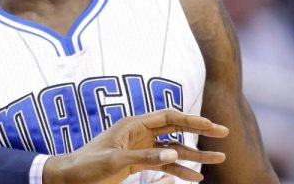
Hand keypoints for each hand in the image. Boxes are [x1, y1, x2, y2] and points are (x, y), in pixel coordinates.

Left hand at [42, 109, 228, 183]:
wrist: (69, 177)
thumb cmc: (87, 165)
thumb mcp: (115, 161)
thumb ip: (145, 157)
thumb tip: (174, 153)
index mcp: (133, 124)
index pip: (169, 116)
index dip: (192, 120)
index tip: (212, 126)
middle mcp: (139, 132)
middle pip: (176, 129)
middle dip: (200, 132)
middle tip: (224, 135)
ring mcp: (139, 146)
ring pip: (173, 148)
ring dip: (194, 155)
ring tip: (218, 159)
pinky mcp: (137, 161)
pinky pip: (164, 164)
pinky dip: (179, 170)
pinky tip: (195, 177)